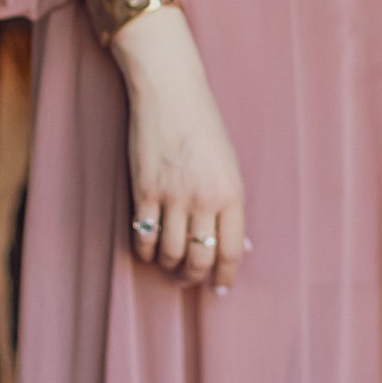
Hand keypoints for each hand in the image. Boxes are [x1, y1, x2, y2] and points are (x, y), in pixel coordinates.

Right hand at [116, 22, 246, 291]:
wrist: (171, 92)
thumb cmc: (204, 127)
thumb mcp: (229, 165)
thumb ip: (230, 205)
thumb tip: (239, 246)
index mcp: (232, 192)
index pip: (231, 250)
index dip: (225, 276)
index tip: (220, 289)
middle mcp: (204, 198)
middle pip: (199, 258)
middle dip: (194, 278)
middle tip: (189, 282)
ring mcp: (172, 196)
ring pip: (170, 253)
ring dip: (169, 267)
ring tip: (169, 268)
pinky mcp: (143, 190)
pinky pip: (142, 236)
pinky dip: (144, 251)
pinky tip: (147, 252)